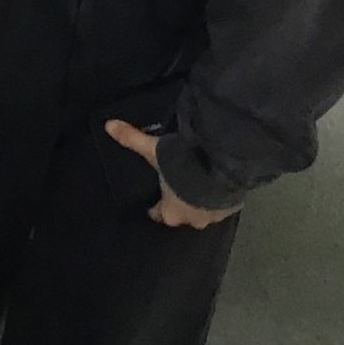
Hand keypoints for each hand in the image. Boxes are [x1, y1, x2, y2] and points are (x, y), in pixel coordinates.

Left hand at [104, 120, 240, 229]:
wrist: (221, 166)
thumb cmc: (181, 165)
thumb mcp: (153, 150)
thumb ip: (132, 139)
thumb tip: (108, 125)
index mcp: (172, 212)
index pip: (160, 215)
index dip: (156, 207)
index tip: (154, 200)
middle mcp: (194, 219)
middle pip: (184, 214)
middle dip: (182, 202)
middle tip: (180, 185)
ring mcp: (217, 214)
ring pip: (206, 210)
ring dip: (204, 199)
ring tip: (202, 180)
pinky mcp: (235, 205)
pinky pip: (225, 201)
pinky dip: (222, 193)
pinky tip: (221, 179)